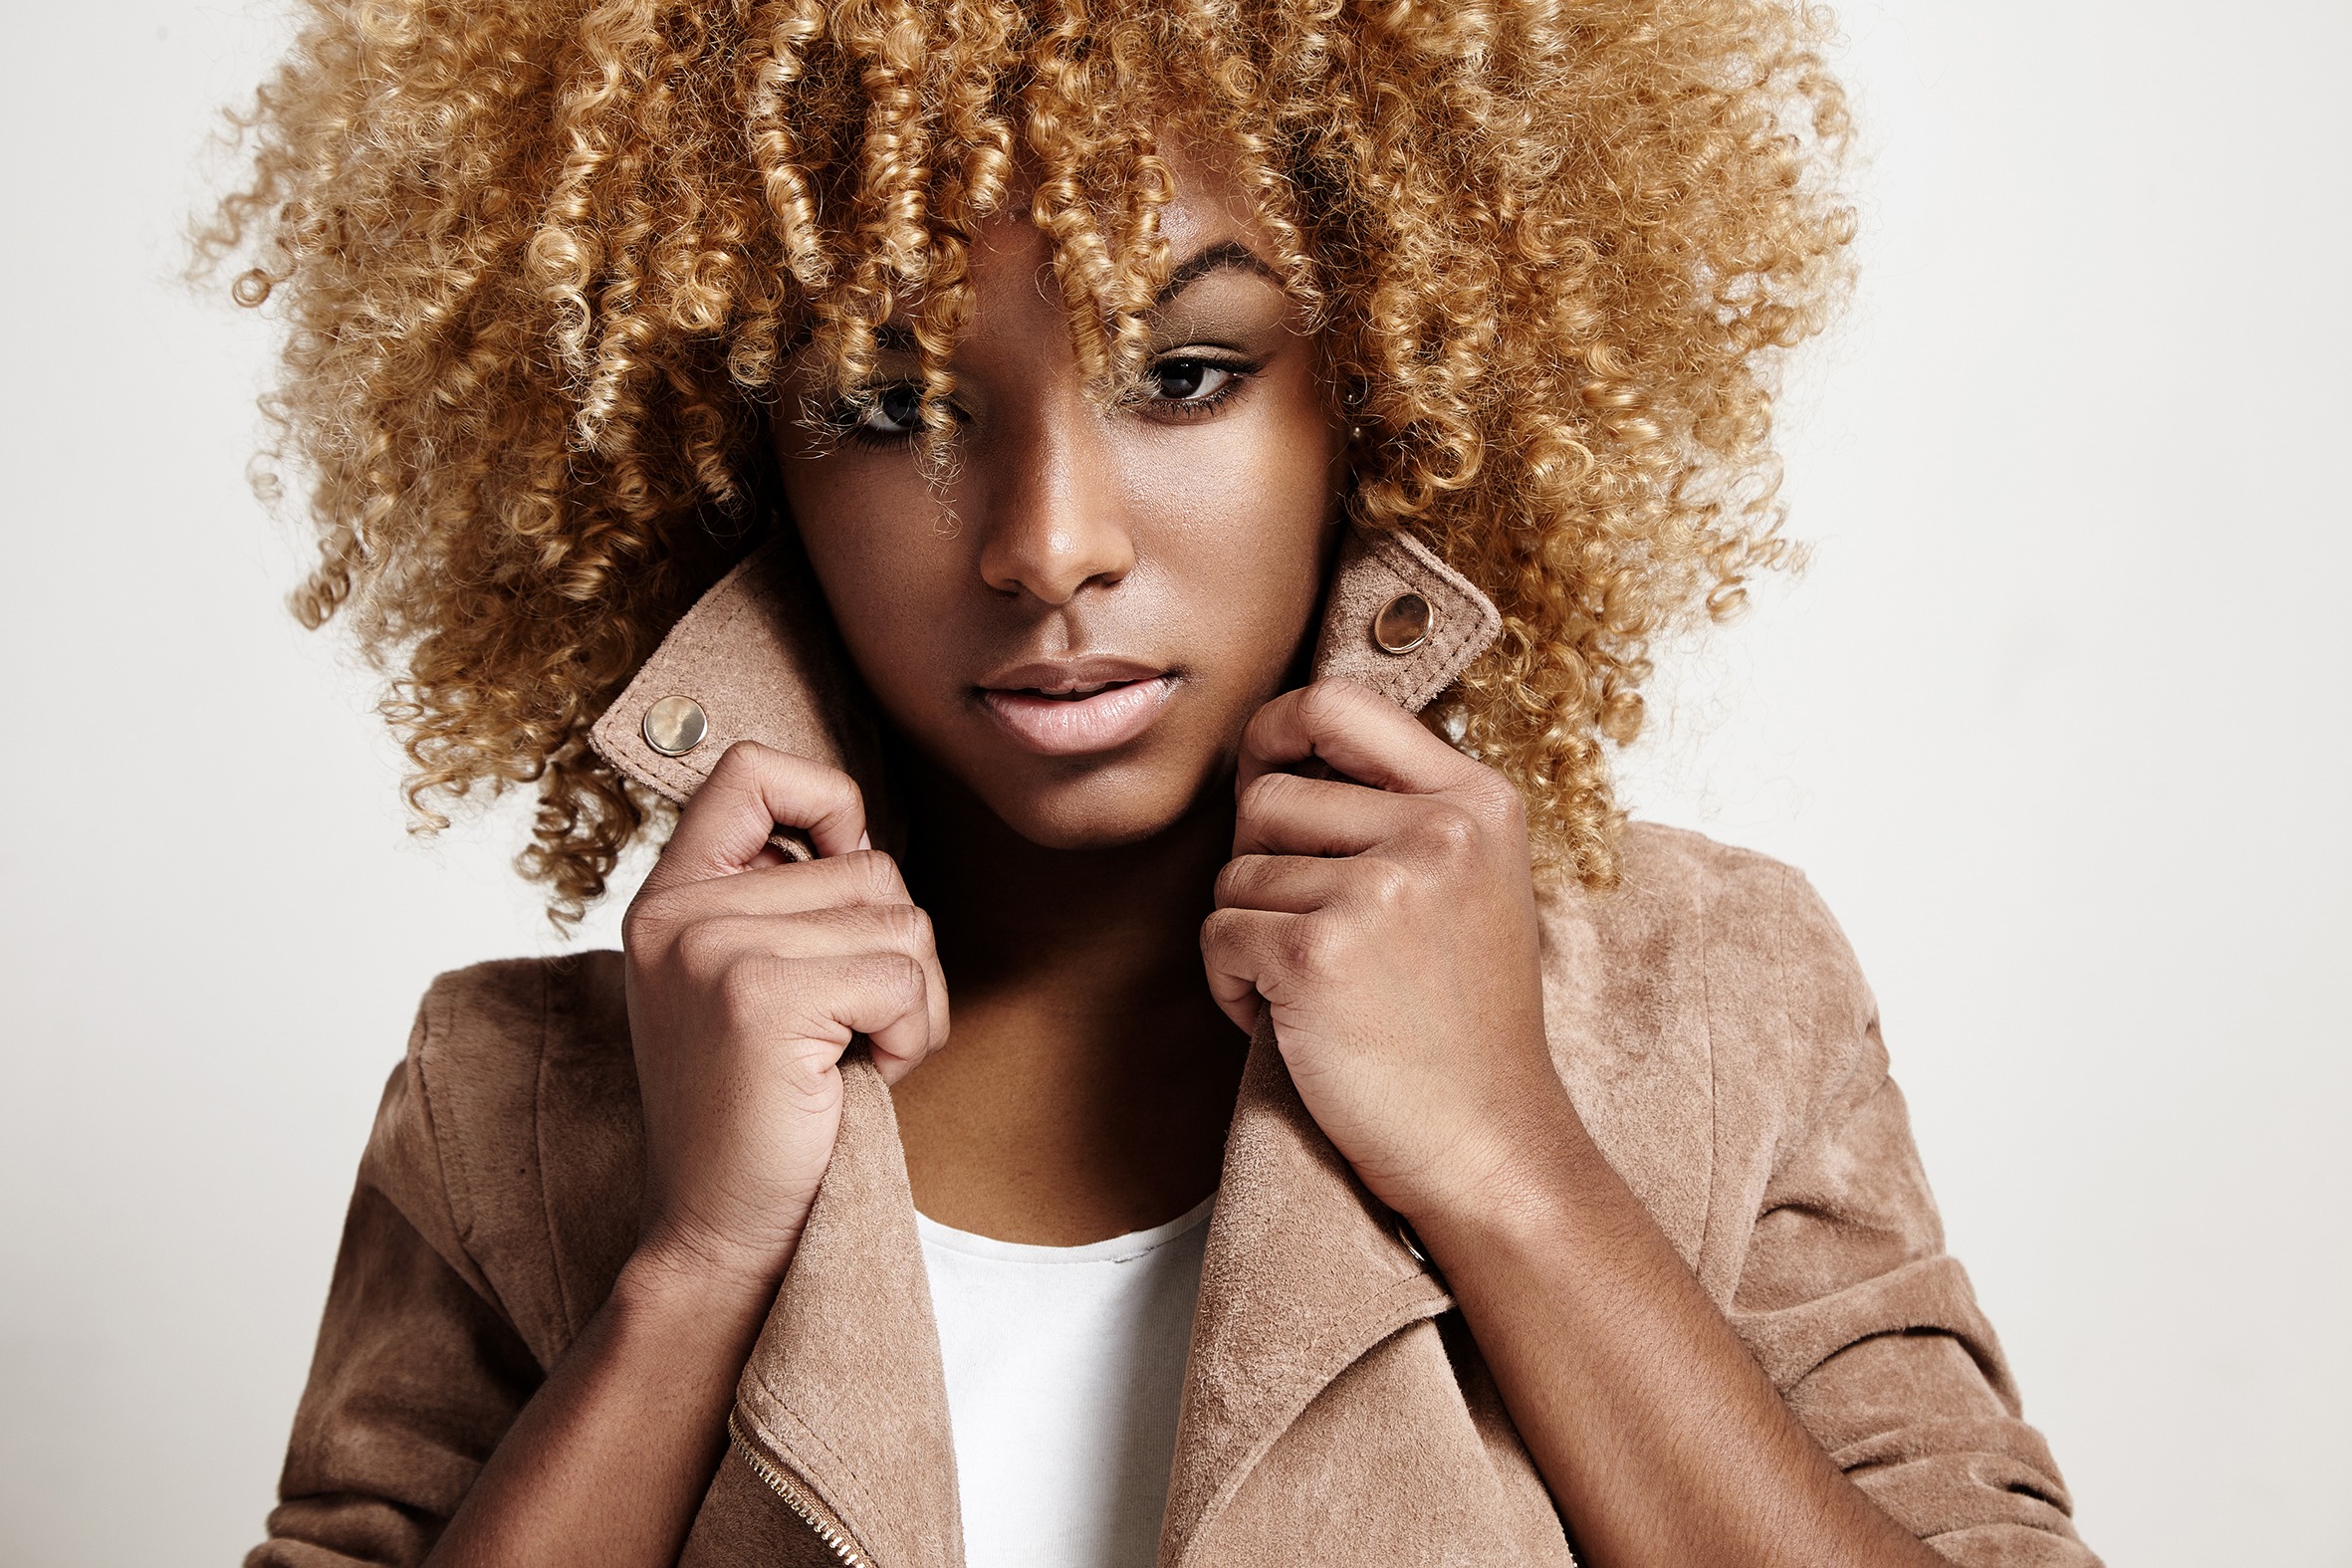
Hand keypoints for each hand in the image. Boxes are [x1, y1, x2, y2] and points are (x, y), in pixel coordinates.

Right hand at [620, 742, 948, 1296]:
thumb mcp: (741, 983)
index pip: (752, 769)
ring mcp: (715, 950)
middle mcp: (678, 912)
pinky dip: (911, 1037)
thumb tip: (857, 829)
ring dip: (911, 1000)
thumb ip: (776, 900)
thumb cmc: (758, 1114)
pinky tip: (857, 1078)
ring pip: (902, 921)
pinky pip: (906, 979)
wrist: (717, 1236)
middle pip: (871, 863)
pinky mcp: (762, 999)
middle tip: (843, 1032)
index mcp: (669, 898)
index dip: (827, 802)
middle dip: (894, 952)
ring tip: (847, 1057)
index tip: (839, 875)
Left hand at [1200, 679, 1565, 1222]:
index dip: (1276, 729)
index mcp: (1477, 800)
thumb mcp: (1469, 884)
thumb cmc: (1460, 1022)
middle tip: (1314, 939)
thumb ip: (1397, 810)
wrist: (1487, 1143)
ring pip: (1236, 872)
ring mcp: (1380, 889)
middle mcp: (1437, 830)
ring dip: (1249, 938)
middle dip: (1263, 870)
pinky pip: (1219, 936)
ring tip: (1316, 992)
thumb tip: (1269, 753)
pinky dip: (1233, 988)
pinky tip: (1293, 1023)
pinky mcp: (1319, 952)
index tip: (1262, 767)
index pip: (1339, 704)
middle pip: (1268, 798)